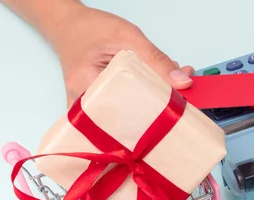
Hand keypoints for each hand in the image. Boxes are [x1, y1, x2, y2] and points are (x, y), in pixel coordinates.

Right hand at [47, 3, 193, 106]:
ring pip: (128, 119)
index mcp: (86, 87)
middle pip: (129, 118)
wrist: (69, 26)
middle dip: (158, 108)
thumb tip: (184, 83)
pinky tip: (153, 98)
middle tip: (177, 95)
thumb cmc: (93, 29)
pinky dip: (140, 107)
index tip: (180, 102)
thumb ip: (157, 60)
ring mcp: (87, 113)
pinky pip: (121, 116)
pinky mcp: (95, 112)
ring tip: (166, 93)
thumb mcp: (129, 37)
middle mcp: (83, 107)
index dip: (158, 108)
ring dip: (151, 107)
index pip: (130, 109)